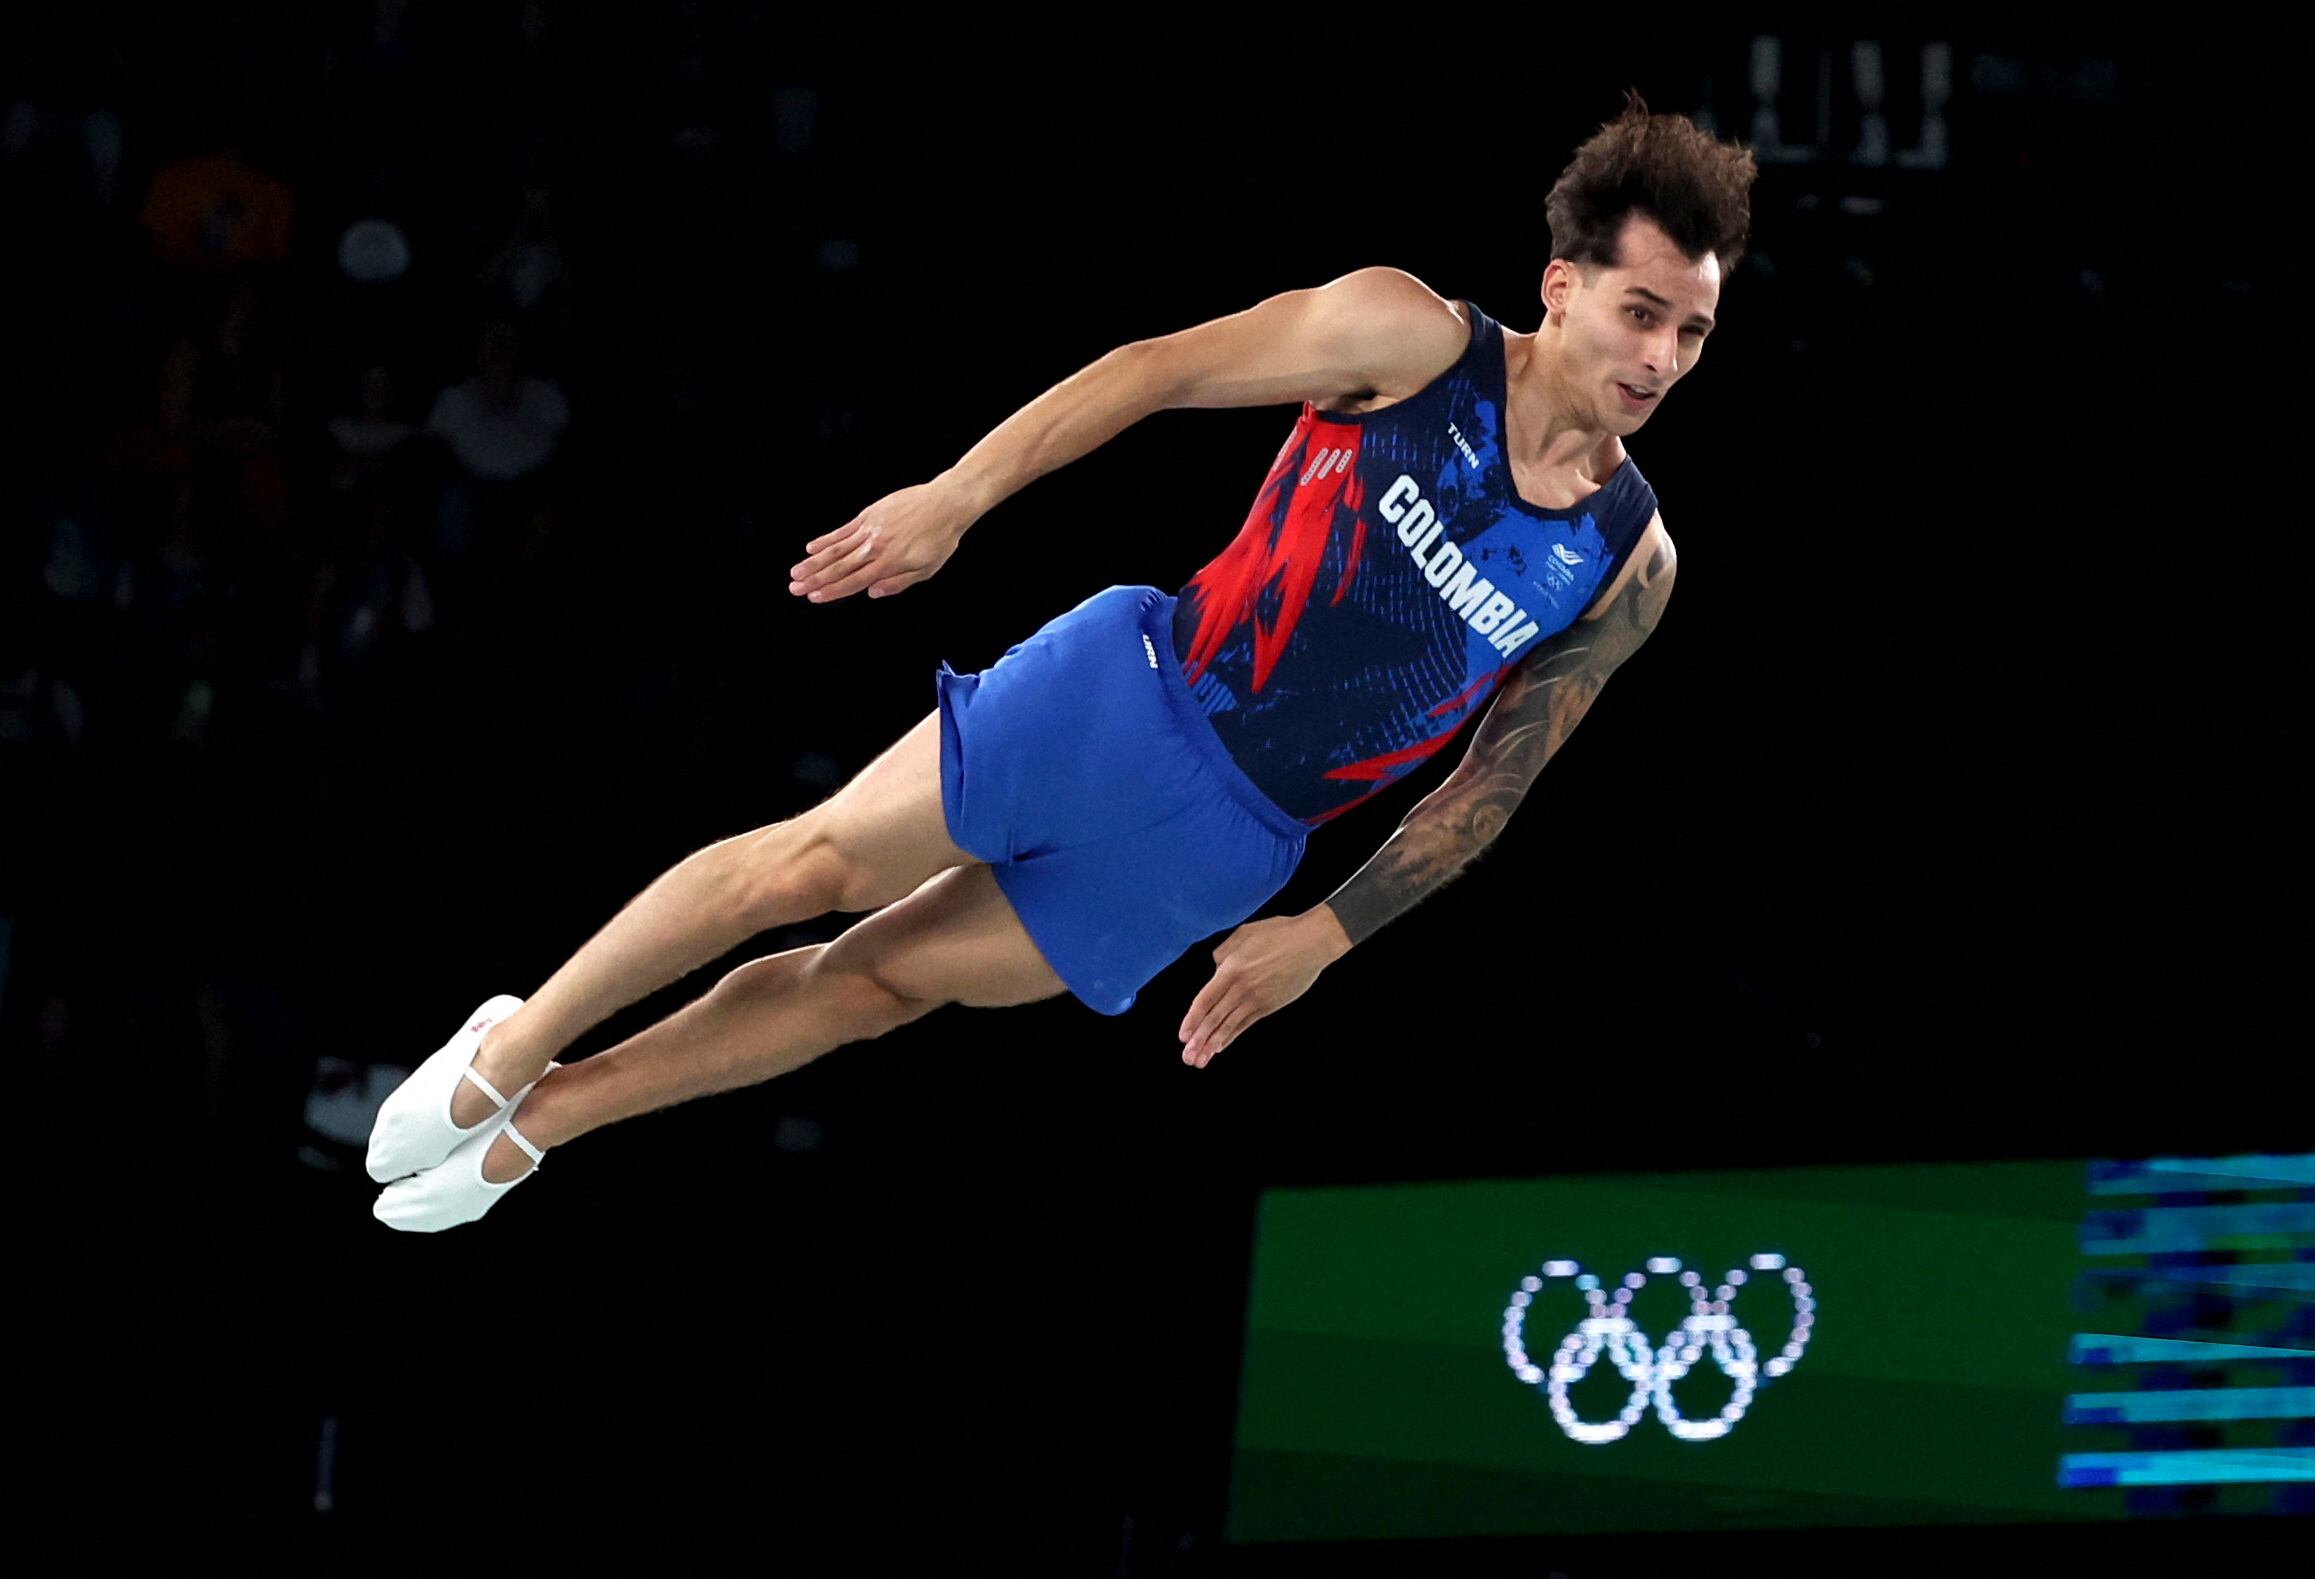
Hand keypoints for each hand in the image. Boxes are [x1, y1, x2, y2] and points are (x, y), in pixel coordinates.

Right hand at [789, 478, 975, 601]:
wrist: (946, 503)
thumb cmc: (940, 539)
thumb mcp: (927, 569)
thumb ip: (898, 583)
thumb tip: (871, 593)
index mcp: (889, 563)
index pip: (854, 581)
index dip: (832, 591)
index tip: (813, 597)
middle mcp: (875, 547)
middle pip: (839, 567)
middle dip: (815, 579)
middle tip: (794, 588)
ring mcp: (869, 529)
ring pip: (836, 549)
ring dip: (814, 561)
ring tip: (795, 571)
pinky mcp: (868, 514)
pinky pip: (843, 530)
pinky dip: (826, 539)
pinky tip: (811, 547)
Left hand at [1178, 912, 1343, 1067]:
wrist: (1311, 943)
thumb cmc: (1278, 933)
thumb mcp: (1243, 934)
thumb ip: (1223, 952)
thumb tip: (1216, 967)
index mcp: (1231, 969)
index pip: (1205, 1000)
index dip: (1192, 1019)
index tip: (1183, 1035)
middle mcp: (1241, 988)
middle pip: (1214, 1018)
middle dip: (1199, 1040)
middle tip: (1187, 1057)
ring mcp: (1257, 999)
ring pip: (1229, 1025)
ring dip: (1212, 1044)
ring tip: (1200, 1060)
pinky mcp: (1270, 1005)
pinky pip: (1246, 1024)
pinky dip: (1232, 1036)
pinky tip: (1221, 1046)